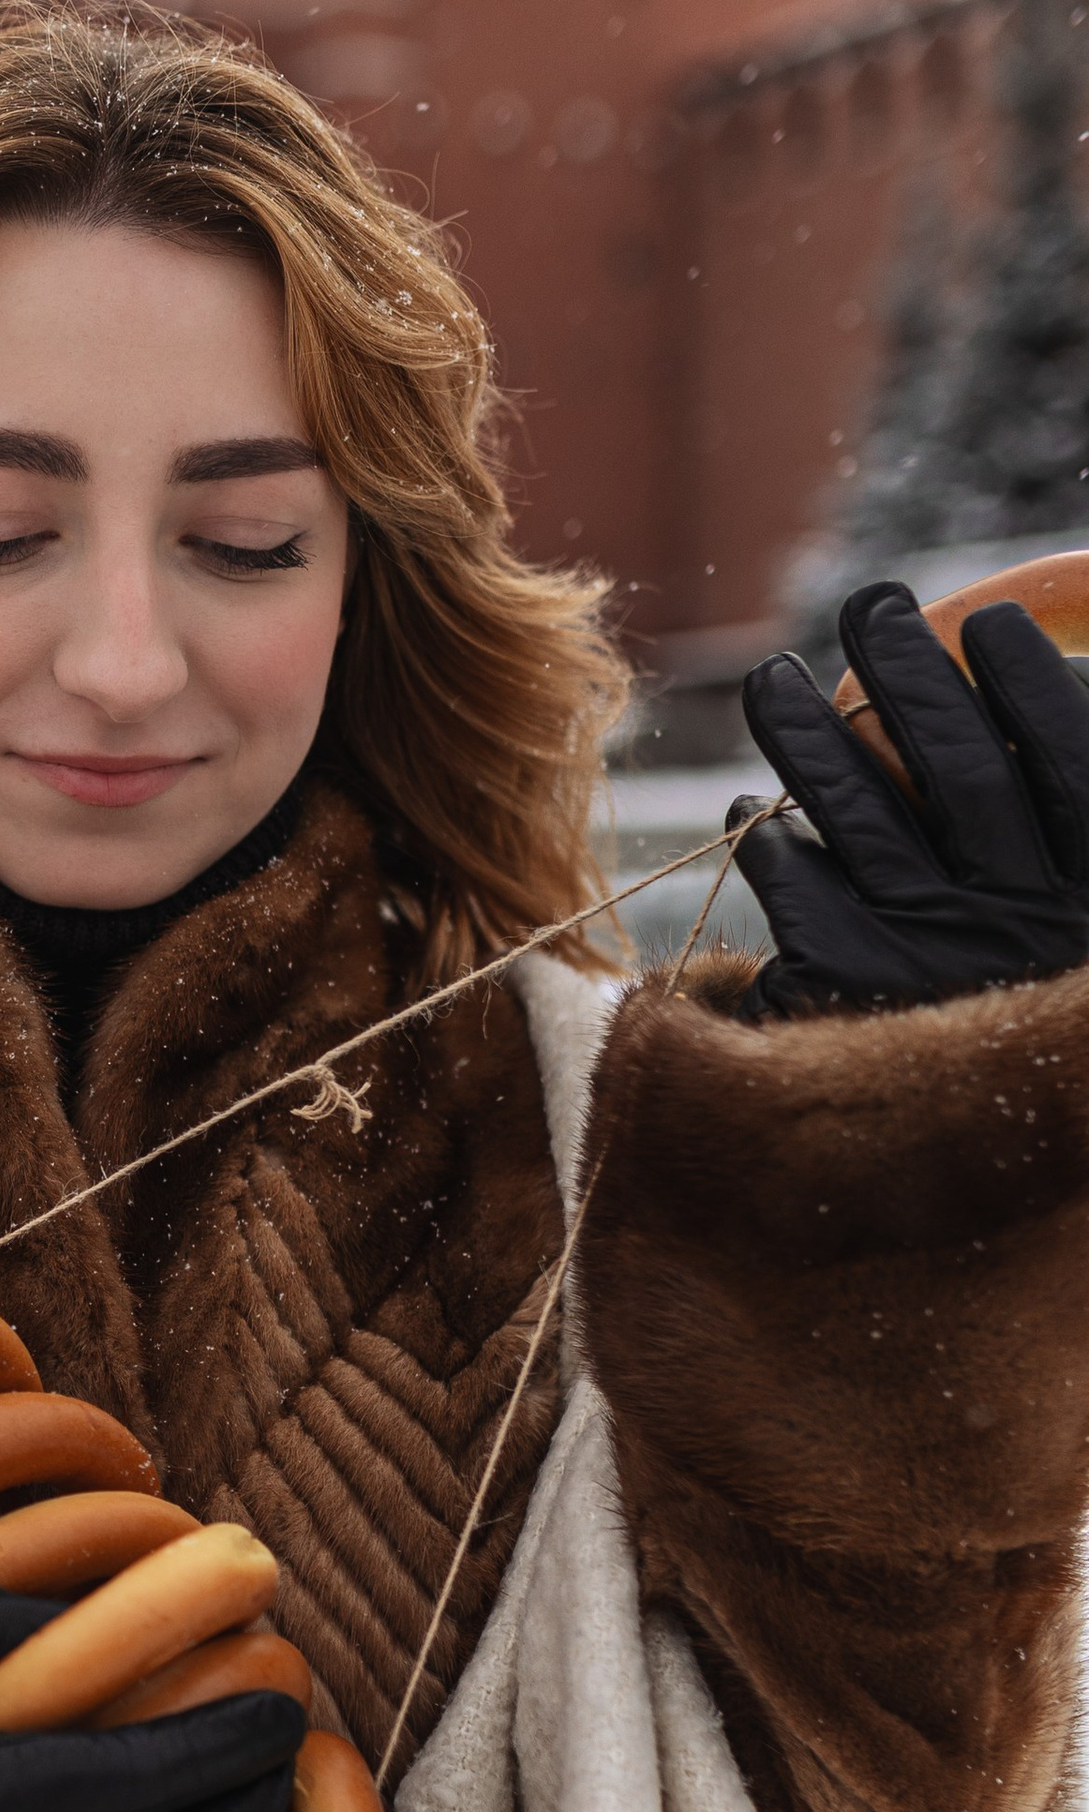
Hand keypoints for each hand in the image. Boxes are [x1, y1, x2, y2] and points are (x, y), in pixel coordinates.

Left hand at [734, 580, 1088, 1018]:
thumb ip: (1064, 823)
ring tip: (775, 679)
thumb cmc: (1042, 1054)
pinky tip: (756, 812)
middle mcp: (1019, 921)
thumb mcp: (1061, 928)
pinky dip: (777, 849)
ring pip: (864, 817)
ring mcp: (935, 957)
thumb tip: (1033, 700)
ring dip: (812, 739)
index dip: (1028, 686)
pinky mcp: (857, 996)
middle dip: (909, 675)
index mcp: (1087, 896)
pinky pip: (805, 897)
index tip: (992, 626)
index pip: (1070, 762)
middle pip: (955, 769)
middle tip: (873, 605)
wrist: (989, 1206)